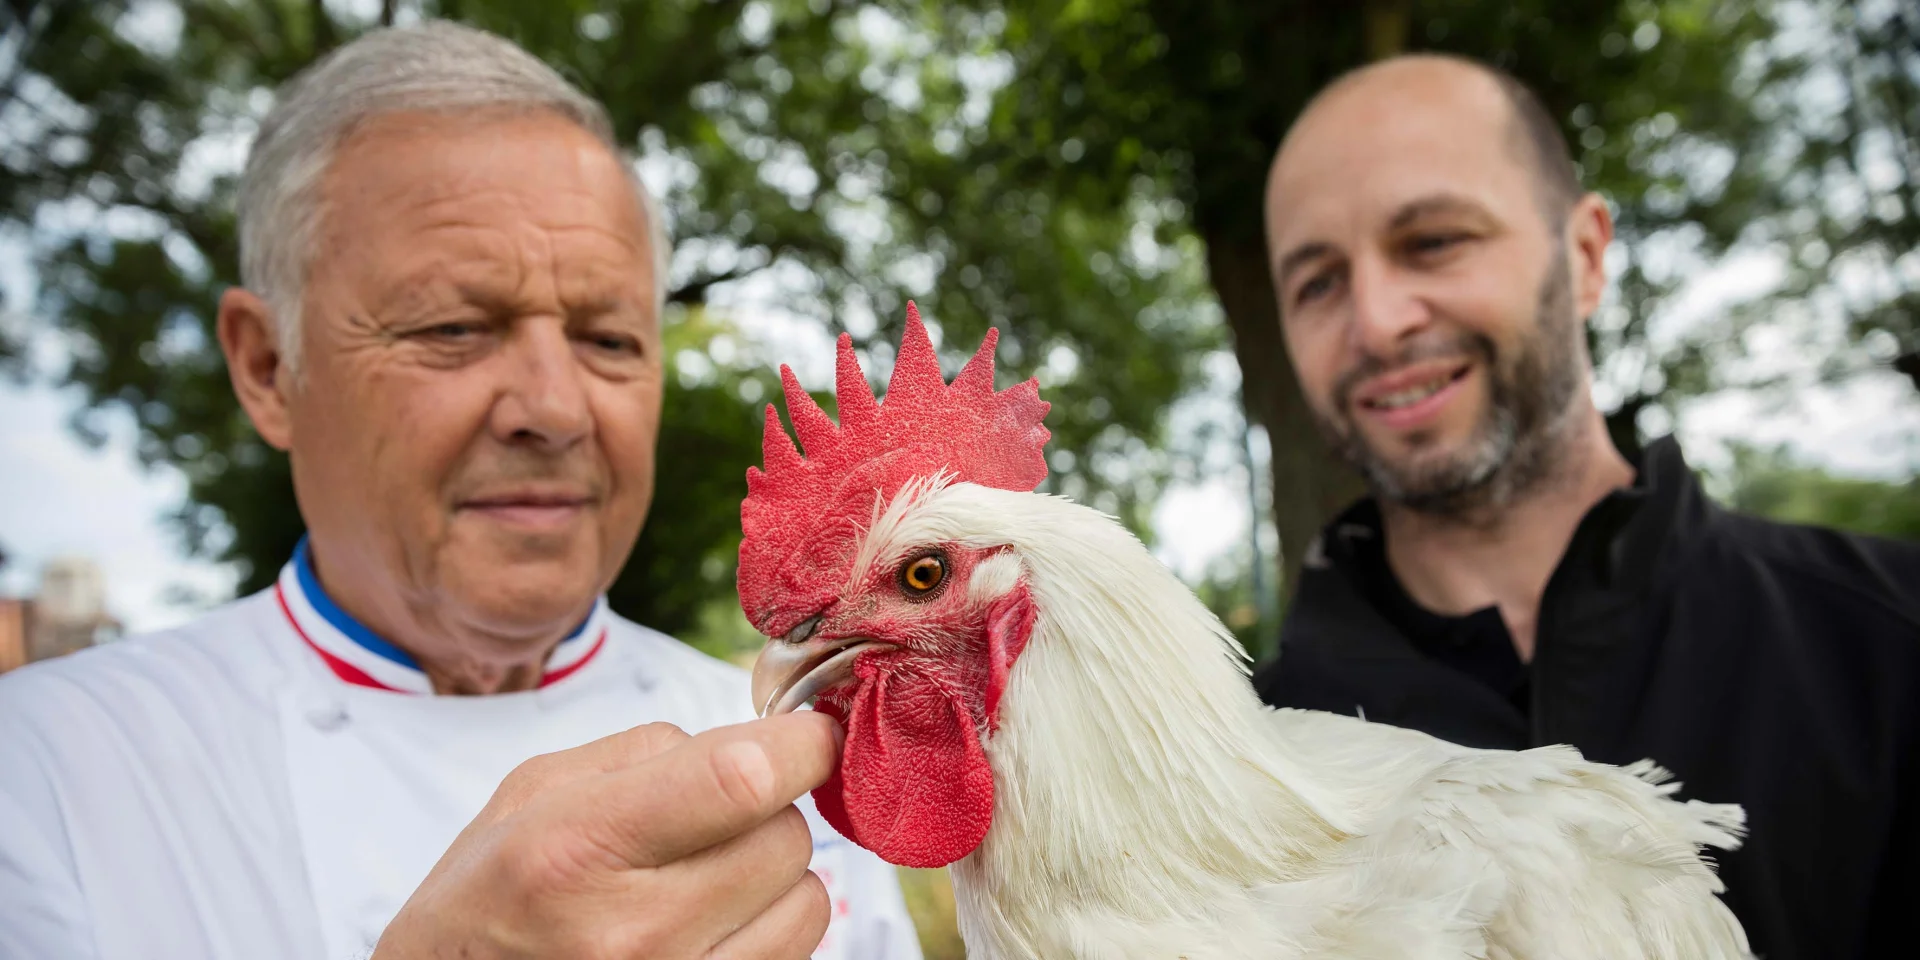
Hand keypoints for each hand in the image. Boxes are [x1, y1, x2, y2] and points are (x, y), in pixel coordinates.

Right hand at [372, 711, 842, 959]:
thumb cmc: (490, 892)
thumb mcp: (533, 793)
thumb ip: (648, 752)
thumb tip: (759, 738)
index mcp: (577, 848)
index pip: (741, 781)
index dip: (799, 746)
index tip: (811, 734)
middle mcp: (632, 930)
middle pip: (786, 839)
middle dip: (769, 811)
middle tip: (717, 819)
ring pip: (808, 903)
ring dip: (776, 878)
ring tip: (708, 878)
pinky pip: (795, 954)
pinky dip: (770, 927)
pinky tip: (712, 922)